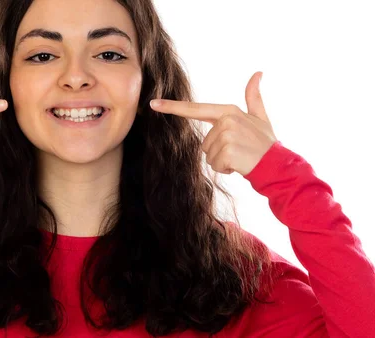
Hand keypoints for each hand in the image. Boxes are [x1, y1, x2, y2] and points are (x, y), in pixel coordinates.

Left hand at [149, 71, 276, 175]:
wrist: (278, 164)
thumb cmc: (266, 143)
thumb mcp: (260, 117)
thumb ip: (254, 96)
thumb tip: (258, 73)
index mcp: (229, 111)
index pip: (195, 109)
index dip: (172, 107)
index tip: (153, 104)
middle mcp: (226, 120)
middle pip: (204, 143)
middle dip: (218, 152)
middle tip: (239, 150)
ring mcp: (227, 136)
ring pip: (208, 155)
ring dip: (222, 161)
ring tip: (240, 157)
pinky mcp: (228, 152)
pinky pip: (215, 165)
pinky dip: (226, 169)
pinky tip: (240, 165)